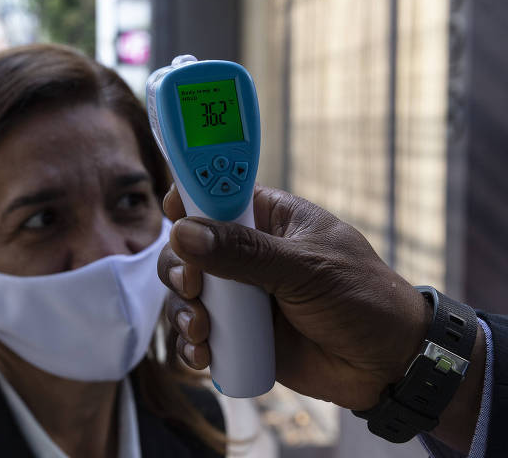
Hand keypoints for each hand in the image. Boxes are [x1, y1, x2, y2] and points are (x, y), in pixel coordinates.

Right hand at [158, 184, 431, 410]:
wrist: (388, 366)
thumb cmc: (362, 299)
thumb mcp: (306, 268)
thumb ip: (244, 251)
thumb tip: (184, 232)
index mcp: (267, 218)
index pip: (216, 194)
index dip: (189, 198)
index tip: (173, 213)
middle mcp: (246, 252)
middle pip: (187, 247)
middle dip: (179, 268)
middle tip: (191, 287)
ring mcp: (239, 294)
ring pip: (185, 292)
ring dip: (182, 311)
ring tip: (201, 332)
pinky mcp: (237, 332)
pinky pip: (199, 332)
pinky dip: (191, 343)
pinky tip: (203, 354)